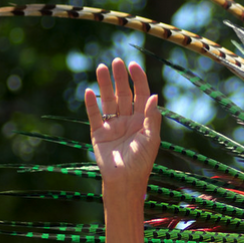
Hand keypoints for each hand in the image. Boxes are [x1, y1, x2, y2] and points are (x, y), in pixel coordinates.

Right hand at [84, 58, 160, 192]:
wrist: (125, 181)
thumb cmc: (142, 162)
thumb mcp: (151, 138)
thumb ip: (152, 117)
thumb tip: (154, 95)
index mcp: (143, 120)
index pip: (141, 95)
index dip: (138, 80)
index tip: (133, 65)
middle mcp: (128, 120)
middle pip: (124, 94)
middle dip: (121, 78)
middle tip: (116, 61)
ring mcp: (113, 126)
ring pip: (108, 101)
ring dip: (105, 85)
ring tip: (101, 68)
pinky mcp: (98, 134)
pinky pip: (94, 116)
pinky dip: (91, 104)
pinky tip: (89, 91)